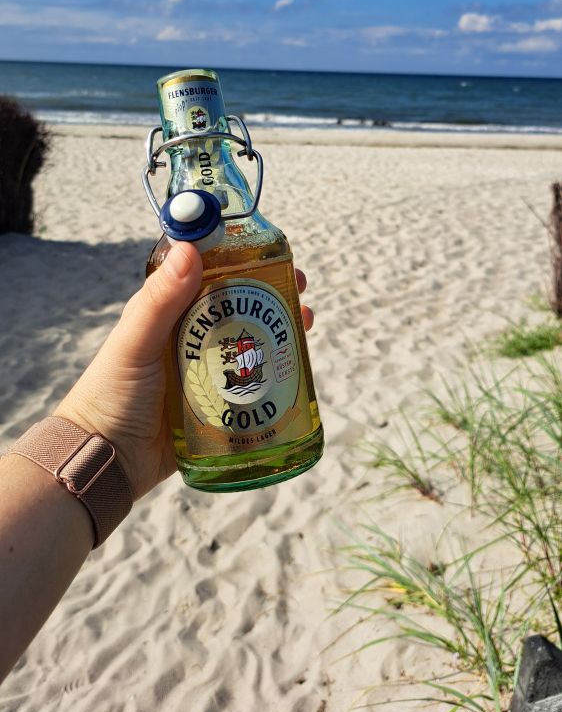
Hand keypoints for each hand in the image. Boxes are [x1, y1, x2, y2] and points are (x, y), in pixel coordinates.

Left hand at [54, 243, 312, 501]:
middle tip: (299, 284)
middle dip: (269, 291)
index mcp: (167, 313)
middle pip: (237, 305)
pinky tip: (297, 364)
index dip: (237, 258)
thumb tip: (189, 249)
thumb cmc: (111, 396)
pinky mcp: (219, 404)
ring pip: (250, 341)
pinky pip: (253, 382)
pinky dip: (277, 370)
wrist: (107, 463)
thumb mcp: (135, 343)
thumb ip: (159, 300)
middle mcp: (189, 337)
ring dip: (279, 327)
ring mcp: (206, 370)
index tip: (266, 249)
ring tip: (305, 318)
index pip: (206, 273)